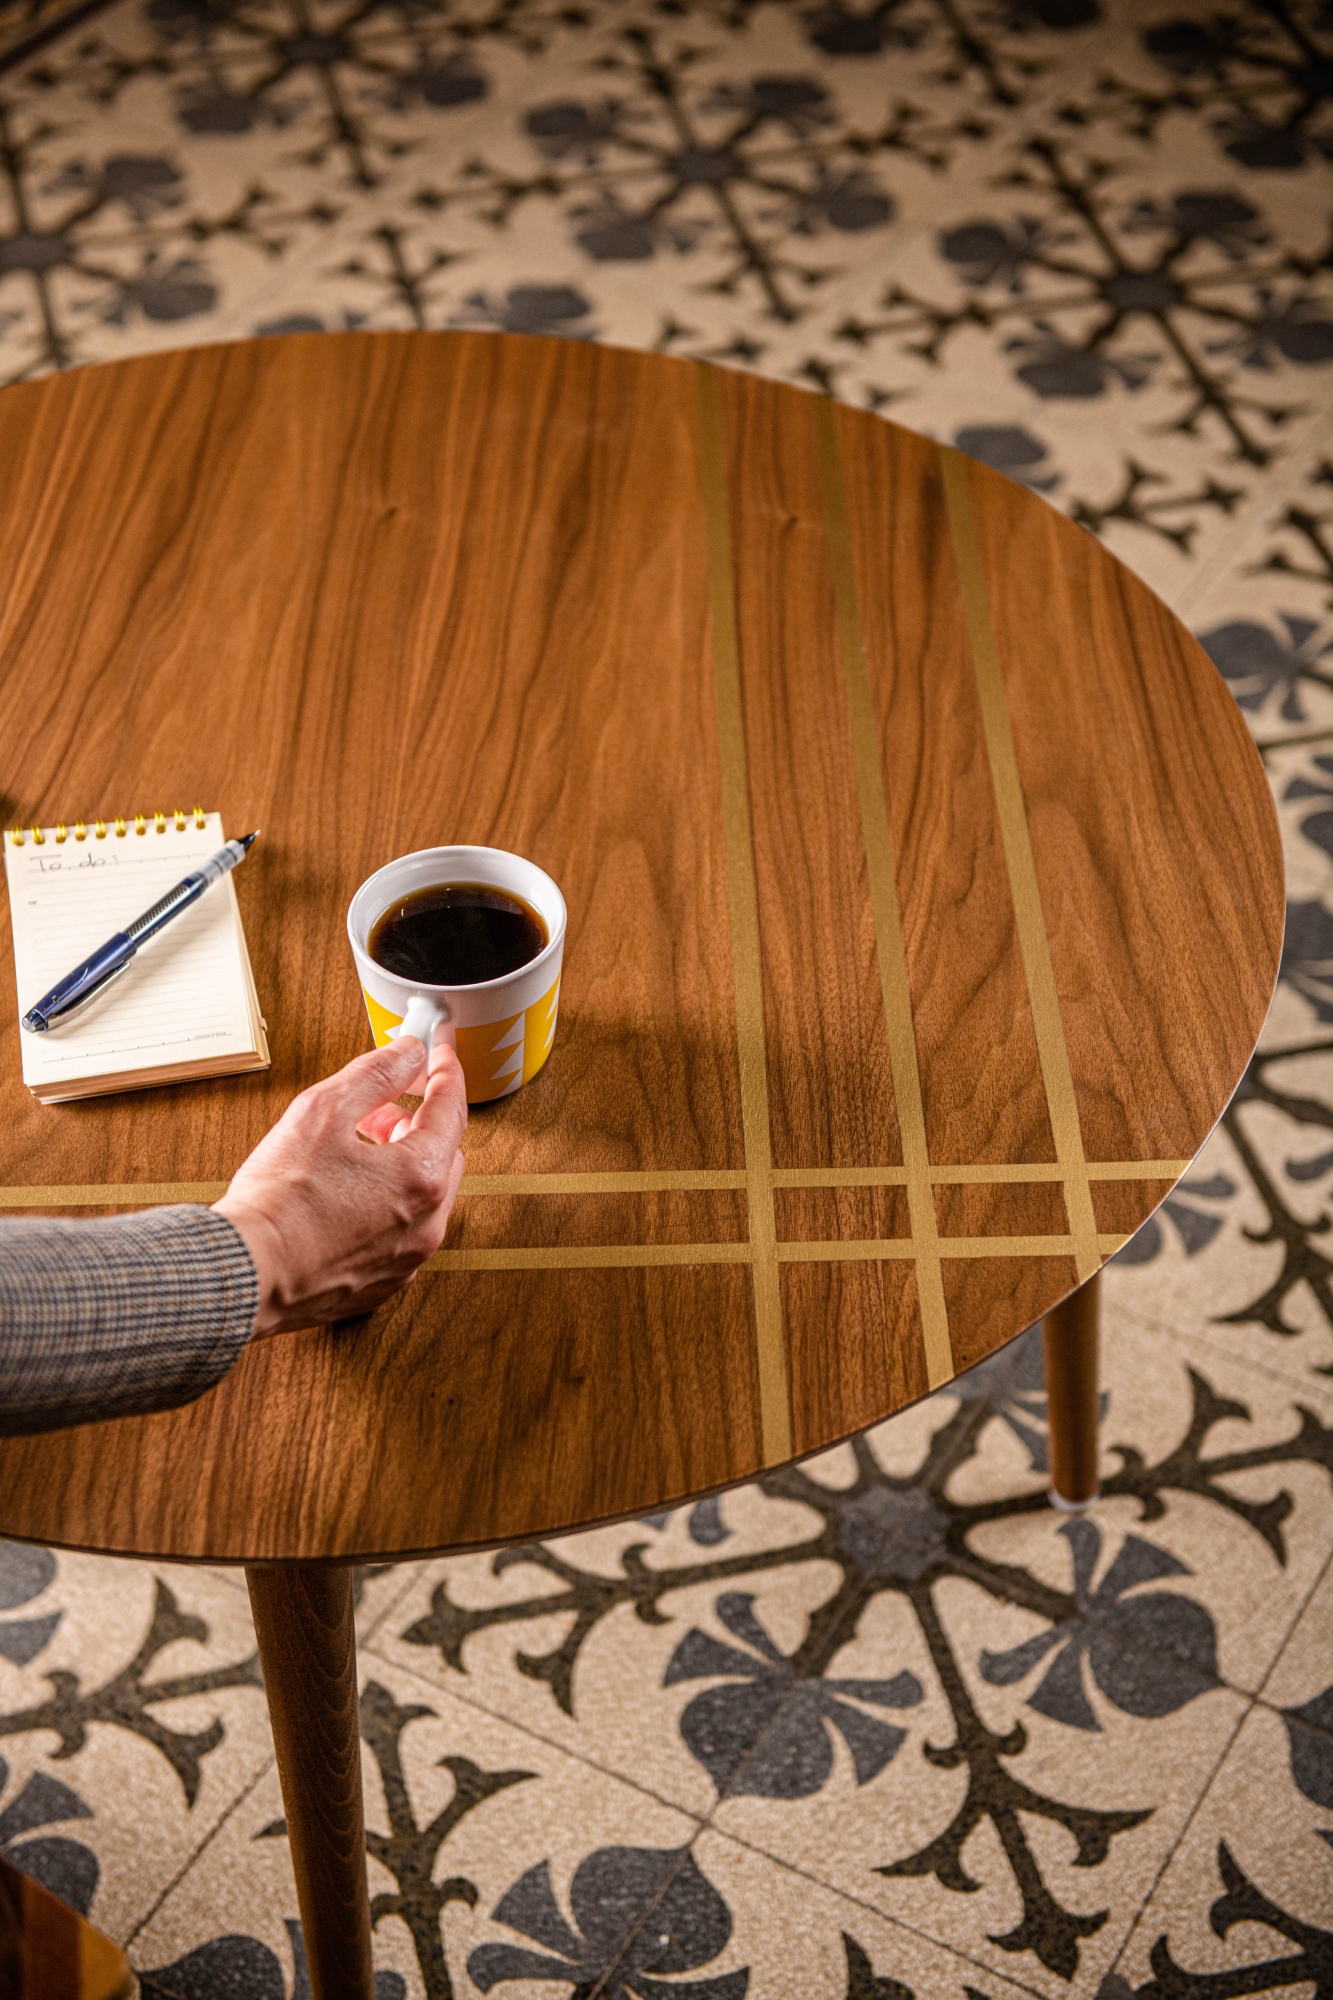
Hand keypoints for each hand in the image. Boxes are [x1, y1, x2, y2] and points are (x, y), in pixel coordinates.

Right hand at [214, 1037, 465, 1335]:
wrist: (246, 1274)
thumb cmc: (279, 1202)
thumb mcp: (324, 1111)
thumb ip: (376, 1074)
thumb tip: (408, 1055)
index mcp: (421, 1177)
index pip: (451, 1108)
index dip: (444, 1073)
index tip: (438, 1057)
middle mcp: (427, 1222)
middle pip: (444, 1153)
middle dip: (417, 1123)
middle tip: (379, 1111)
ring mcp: (408, 1257)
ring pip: (425, 1196)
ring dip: (402, 1165)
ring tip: (354, 1151)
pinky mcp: (384, 1281)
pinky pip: (403, 1231)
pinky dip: (388, 1204)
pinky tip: (348, 1195)